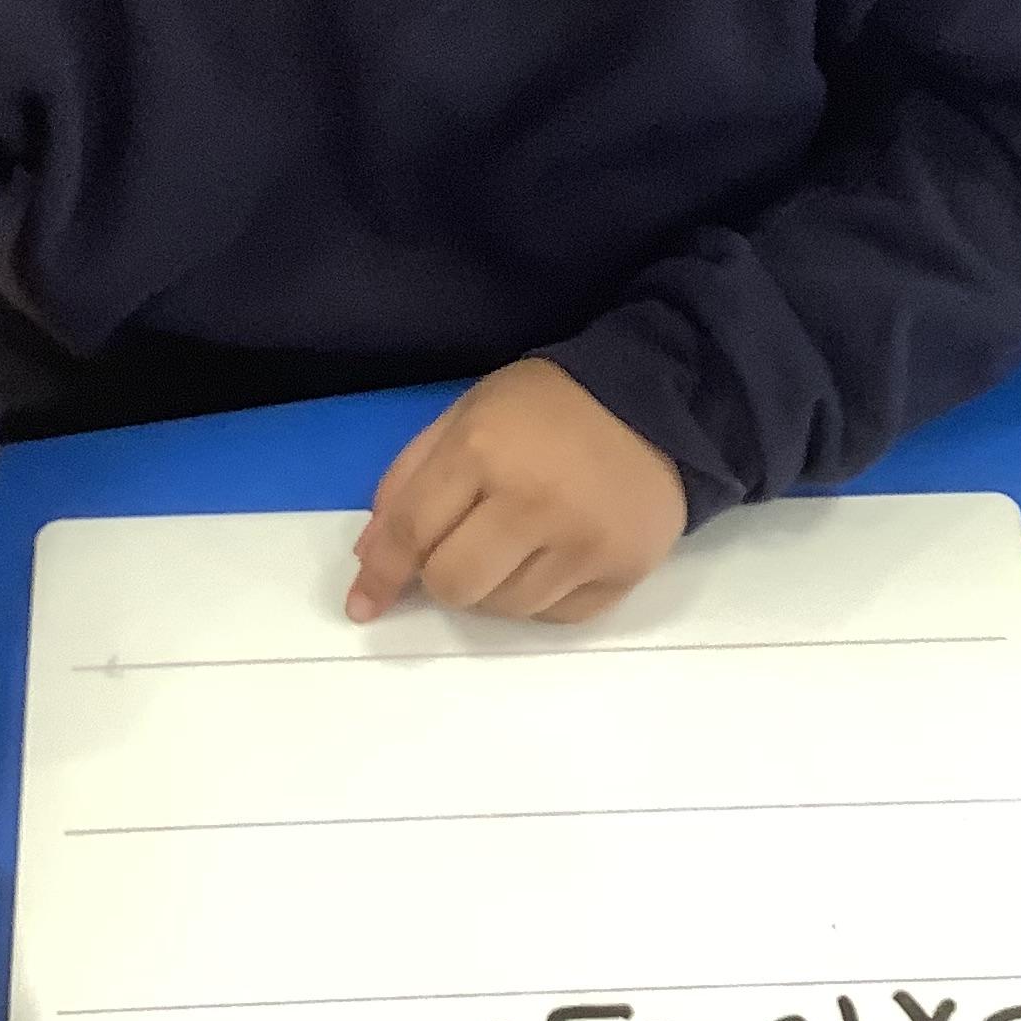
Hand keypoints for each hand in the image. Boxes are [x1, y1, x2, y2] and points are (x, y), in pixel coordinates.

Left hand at [346, 358, 688, 625]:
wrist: (658, 404)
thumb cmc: (548, 406)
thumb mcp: (467, 414)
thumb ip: (410, 478)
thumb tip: (370, 556)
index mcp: (484, 451)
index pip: (414, 533)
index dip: (380, 574)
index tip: (362, 605)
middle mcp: (534, 503)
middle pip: (455, 585)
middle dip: (442, 576)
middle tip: (461, 547)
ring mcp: (583, 545)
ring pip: (504, 609)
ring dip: (493, 587)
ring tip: (516, 543)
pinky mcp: (623, 573)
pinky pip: (555, 617)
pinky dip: (539, 597)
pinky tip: (553, 556)